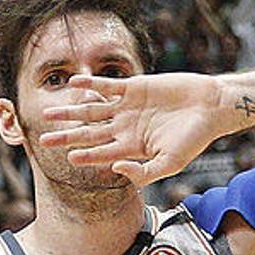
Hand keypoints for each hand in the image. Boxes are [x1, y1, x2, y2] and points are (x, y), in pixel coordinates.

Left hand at [38, 73, 226, 186]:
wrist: (212, 106)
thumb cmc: (195, 138)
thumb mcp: (171, 163)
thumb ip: (144, 171)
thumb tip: (115, 169)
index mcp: (130, 148)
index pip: (100, 154)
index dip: (84, 156)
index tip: (68, 157)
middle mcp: (123, 128)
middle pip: (88, 134)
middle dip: (66, 137)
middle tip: (43, 139)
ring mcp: (126, 108)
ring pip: (91, 110)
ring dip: (70, 112)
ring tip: (48, 113)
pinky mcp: (133, 88)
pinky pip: (107, 86)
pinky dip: (91, 84)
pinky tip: (74, 83)